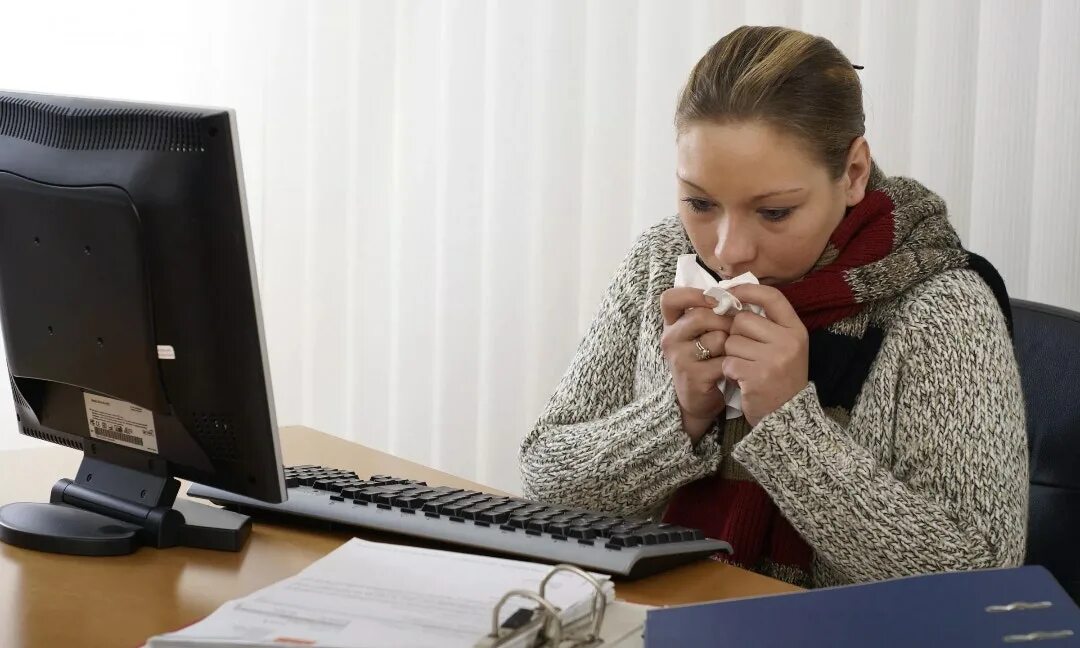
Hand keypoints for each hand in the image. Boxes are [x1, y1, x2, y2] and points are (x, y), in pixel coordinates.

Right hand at [660, 287, 733, 442]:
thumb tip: (737, 293)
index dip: (694, 294)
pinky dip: (734, 363)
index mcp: (671, 324)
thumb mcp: (701, 334)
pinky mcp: (693, 377)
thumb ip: (710, 313)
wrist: (698, 400)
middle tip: (736, 330)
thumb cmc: (705, 360)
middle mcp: (670, 339)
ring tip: (732, 354)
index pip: (670, 298)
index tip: (715, 300)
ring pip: (717, 338)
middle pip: (701, 316)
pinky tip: (733, 369)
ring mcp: (679, 358)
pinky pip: (724, 360)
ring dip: (732, 344)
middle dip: (726, 321)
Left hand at [720, 284, 808, 426]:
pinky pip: (728, 362)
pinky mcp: (757, 377)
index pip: (772, 297)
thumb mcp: (785, 347)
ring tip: (746, 368)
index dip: (747, 290)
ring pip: (731, 341)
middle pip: (742, 320)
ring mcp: (774, 360)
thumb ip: (767, 324)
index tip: (730, 292)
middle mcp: (788, 342)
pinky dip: (729, 371)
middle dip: (735, 334)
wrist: (787, 417)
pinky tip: (742, 380)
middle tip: (745, 352)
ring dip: (731, 355)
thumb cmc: (780, 377)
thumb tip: (733, 298)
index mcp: (796, 330)